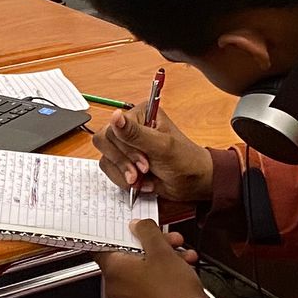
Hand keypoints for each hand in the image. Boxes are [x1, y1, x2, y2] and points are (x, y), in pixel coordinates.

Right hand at [93, 104, 214, 203]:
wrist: (192, 183)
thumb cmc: (184, 160)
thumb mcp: (161, 145)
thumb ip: (135, 132)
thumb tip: (115, 116)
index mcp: (139, 114)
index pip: (112, 129)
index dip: (125, 149)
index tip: (144, 162)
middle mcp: (129, 127)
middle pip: (105, 143)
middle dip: (124, 162)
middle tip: (144, 171)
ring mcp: (125, 145)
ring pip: (106, 158)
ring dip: (123, 173)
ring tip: (143, 179)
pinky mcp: (123, 162)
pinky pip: (109, 170)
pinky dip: (123, 180)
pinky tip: (141, 182)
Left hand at [96, 221, 205, 297]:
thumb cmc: (172, 293)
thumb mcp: (161, 250)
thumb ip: (146, 232)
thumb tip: (138, 226)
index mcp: (114, 270)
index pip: (103, 246)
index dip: (118, 234)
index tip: (129, 229)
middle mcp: (117, 287)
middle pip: (128, 257)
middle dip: (151, 245)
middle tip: (167, 240)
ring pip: (142, 272)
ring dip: (162, 260)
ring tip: (182, 256)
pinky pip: (149, 287)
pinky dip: (163, 277)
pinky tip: (182, 270)